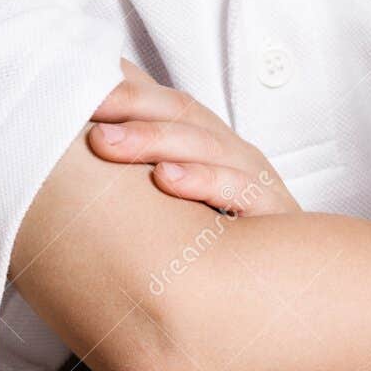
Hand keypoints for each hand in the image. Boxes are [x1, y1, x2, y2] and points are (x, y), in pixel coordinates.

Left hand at [87, 57, 301, 216]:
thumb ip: (146, 163)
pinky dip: (202, 181)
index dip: (123, 87)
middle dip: (129, 105)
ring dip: (153, 140)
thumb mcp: (187, 195)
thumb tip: (91, 137)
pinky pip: (239, 191)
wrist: (295, 288)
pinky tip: (166, 179)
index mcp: (208, 141)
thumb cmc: (228, 237)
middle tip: (83, 105)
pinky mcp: (273, 214)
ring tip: (106, 142)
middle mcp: (231, 152)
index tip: (75, 83)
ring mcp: (255, 179)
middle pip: (181, 113)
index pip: (164, 100)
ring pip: (205, 145)